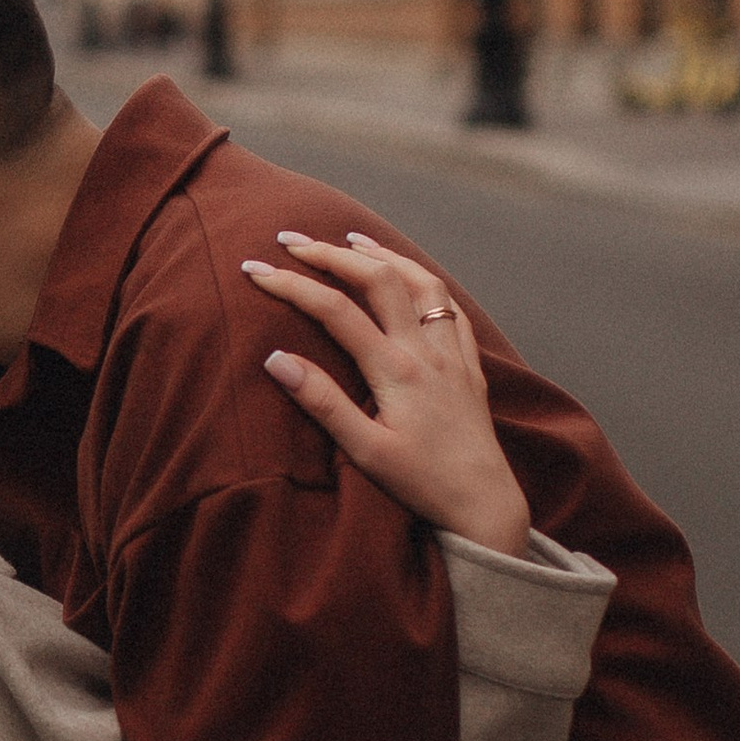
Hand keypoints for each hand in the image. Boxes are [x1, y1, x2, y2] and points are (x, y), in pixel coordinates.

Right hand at [244, 233, 532, 556]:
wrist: (484, 501)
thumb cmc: (422, 483)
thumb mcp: (365, 451)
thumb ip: (322, 402)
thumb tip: (276, 359)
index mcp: (395, 370)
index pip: (335, 310)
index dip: (291, 284)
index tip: (255, 270)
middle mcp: (425, 350)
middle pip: (376, 279)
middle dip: (329, 253)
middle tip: (291, 240)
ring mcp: (451, 353)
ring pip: (419, 281)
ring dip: (381, 254)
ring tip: (350, 239)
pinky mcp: (468, 364)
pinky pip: (449, 305)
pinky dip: (422, 279)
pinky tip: (409, 276)